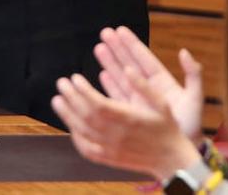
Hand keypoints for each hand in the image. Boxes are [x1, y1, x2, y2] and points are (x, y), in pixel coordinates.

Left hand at [52, 72, 200, 180]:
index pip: (99, 104)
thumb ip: (144, 86)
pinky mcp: (109, 158)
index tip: (75, 77)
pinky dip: (75, 135)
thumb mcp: (162, 103)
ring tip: (57, 99)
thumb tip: (128, 68)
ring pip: (83, 132)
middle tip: (61, 83)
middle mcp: (118, 135)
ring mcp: (111, 148)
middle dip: (71, 98)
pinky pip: (86, 148)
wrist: (170, 160)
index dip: (83, 91)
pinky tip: (70, 123)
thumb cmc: (166, 128)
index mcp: (130, 119)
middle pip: (86, 116)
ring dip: (67, 115)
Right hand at [95, 26, 203, 143]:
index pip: (144, 59)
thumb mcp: (195, 99)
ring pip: (121, 77)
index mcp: (162, 82)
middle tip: (104, 33)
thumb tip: (184, 52)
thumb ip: (193, 75)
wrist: (183, 152)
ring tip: (98, 48)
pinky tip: (101, 75)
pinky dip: (110, 85)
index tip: (120, 30)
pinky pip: (118, 96)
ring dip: (110, 63)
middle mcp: (148, 89)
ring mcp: (139, 101)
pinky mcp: (131, 114)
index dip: (132, 44)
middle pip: (129, 64)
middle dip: (117, 48)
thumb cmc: (192, 126)